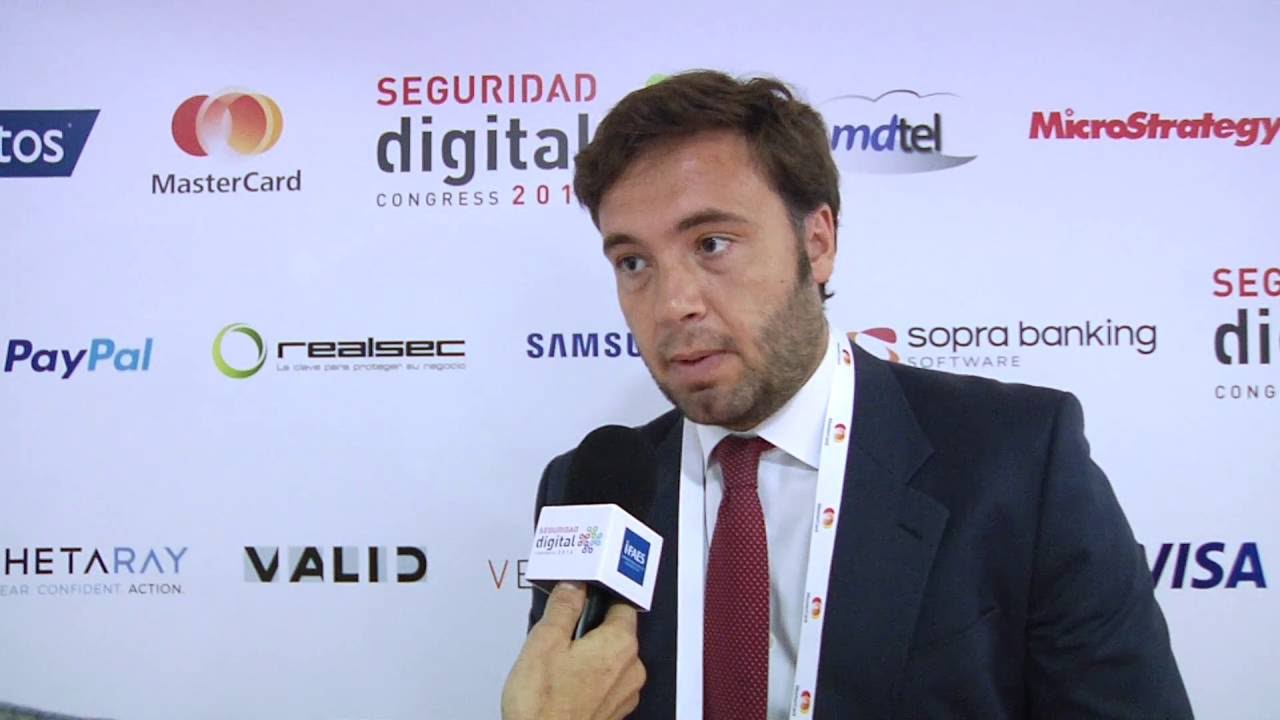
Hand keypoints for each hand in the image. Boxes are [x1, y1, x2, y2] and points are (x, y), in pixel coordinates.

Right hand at [501, 582, 645, 719]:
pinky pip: (608, 681)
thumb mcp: (544, 643)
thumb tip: (574, 586)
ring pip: (611, 657)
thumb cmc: (542, 705)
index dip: (599, 597)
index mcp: (620, 644)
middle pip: (616, 631)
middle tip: (560, 634)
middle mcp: (632, 668)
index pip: (621, 604)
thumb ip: (563, 608)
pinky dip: (591, 677)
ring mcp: (626, 693)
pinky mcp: (615, 711)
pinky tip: (565, 683)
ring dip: (590, 654)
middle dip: (590, 628)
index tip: (581, 596)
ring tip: (558, 663)